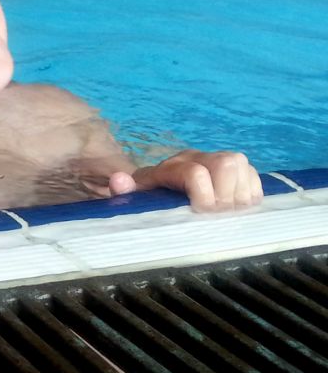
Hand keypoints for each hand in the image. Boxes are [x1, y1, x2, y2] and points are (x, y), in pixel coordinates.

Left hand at [109, 150, 262, 211]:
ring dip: (239, 194)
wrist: (161, 187)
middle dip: (225, 195)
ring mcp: (217, 160)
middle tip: (217, 215)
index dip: (203, 196)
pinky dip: (251, 192)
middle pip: (225, 164)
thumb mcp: (135, 197)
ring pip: (241, 166)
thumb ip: (125, 191)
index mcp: (172, 166)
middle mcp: (196, 157)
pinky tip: (238, 207)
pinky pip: (253, 174)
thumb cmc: (149, 197)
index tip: (200, 213)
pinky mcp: (235, 168)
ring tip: (228, 213)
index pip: (195, 173)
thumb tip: (118, 180)